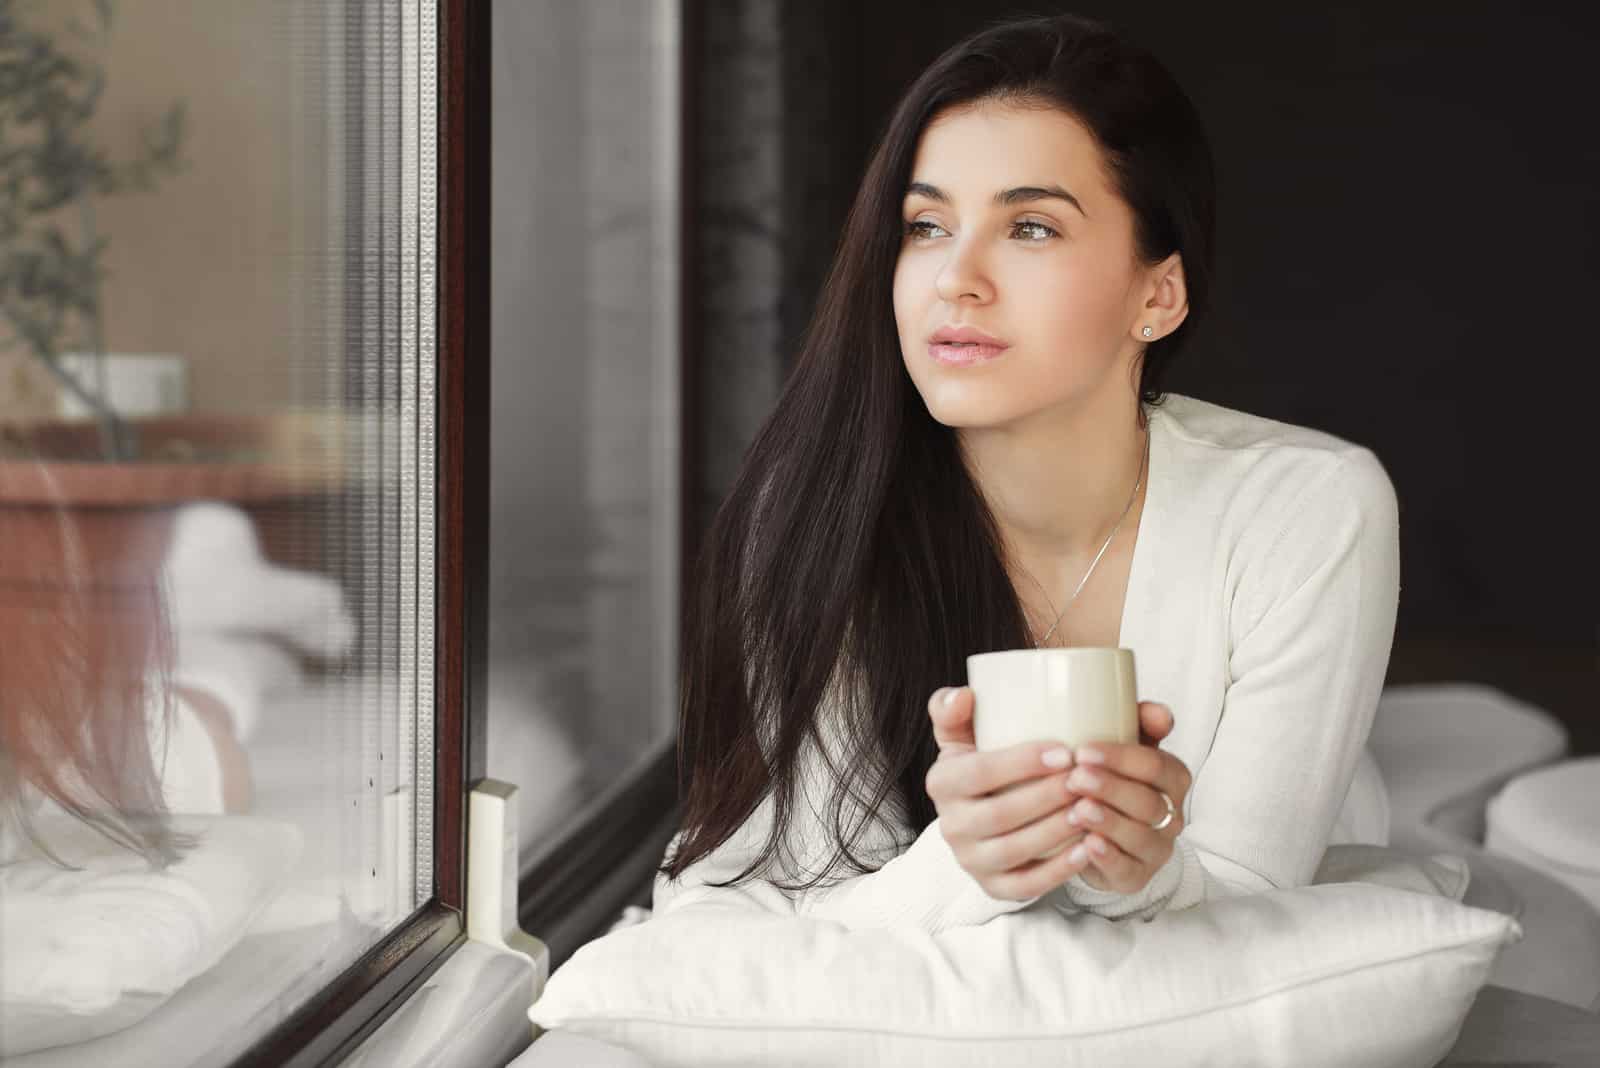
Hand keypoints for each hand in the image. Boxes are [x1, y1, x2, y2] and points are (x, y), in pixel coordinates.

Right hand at [923, 685, 1093, 900]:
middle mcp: (949, 826)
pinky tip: (1087, 850)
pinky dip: (1057, 872)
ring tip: (1090, 810)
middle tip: (1086, 780)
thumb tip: (964, 694)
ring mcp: (970, 861)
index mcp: (941, 783)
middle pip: (999, 814)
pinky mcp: (993, 887)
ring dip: (1055, 831)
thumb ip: (954, 709)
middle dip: (1046, 797)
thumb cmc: (984, 765)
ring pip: (1014, 850)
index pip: (978, 772)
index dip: (1021, 763)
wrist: (983, 816)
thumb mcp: (963, 735)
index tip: (1065, 752)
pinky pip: (1025, 886)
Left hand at [1062, 702, 1191, 893]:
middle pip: (1147, 801)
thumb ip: (1141, 722)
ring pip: (1139, 836)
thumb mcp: (1122, 747)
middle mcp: (1171, 815)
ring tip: (1078, 809)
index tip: (1083, 750)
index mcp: (1172, 779)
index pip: (1155, 766)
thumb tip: (1160, 714)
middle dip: (1110, 787)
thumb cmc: (1110, 778)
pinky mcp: (1136, 876)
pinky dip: (1108, 857)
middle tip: (1076, 777)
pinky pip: (1127, 870)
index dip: (1121, 758)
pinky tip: (1087, 843)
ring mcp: (1156, 849)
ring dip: (1108, 821)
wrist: (1098, 830)